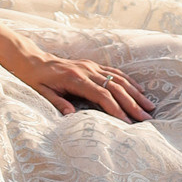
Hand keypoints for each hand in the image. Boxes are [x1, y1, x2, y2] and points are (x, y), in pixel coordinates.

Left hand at [18, 53, 153, 121]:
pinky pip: (114, 72)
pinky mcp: (92, 64)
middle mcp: (87, 70)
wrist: (32, 60)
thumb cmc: (36, 80)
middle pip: (115, 87)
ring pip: (119, 79)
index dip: (116, 108)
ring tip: (149, 106)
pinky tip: (138, 90)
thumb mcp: (42, 93)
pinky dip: (128, 81)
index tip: (128, 122)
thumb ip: (57, 102)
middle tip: (146, 117)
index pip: (101, 95)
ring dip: (135, 93)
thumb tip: (71, 116)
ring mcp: (91, 66)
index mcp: (75, 79)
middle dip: (132, 103)